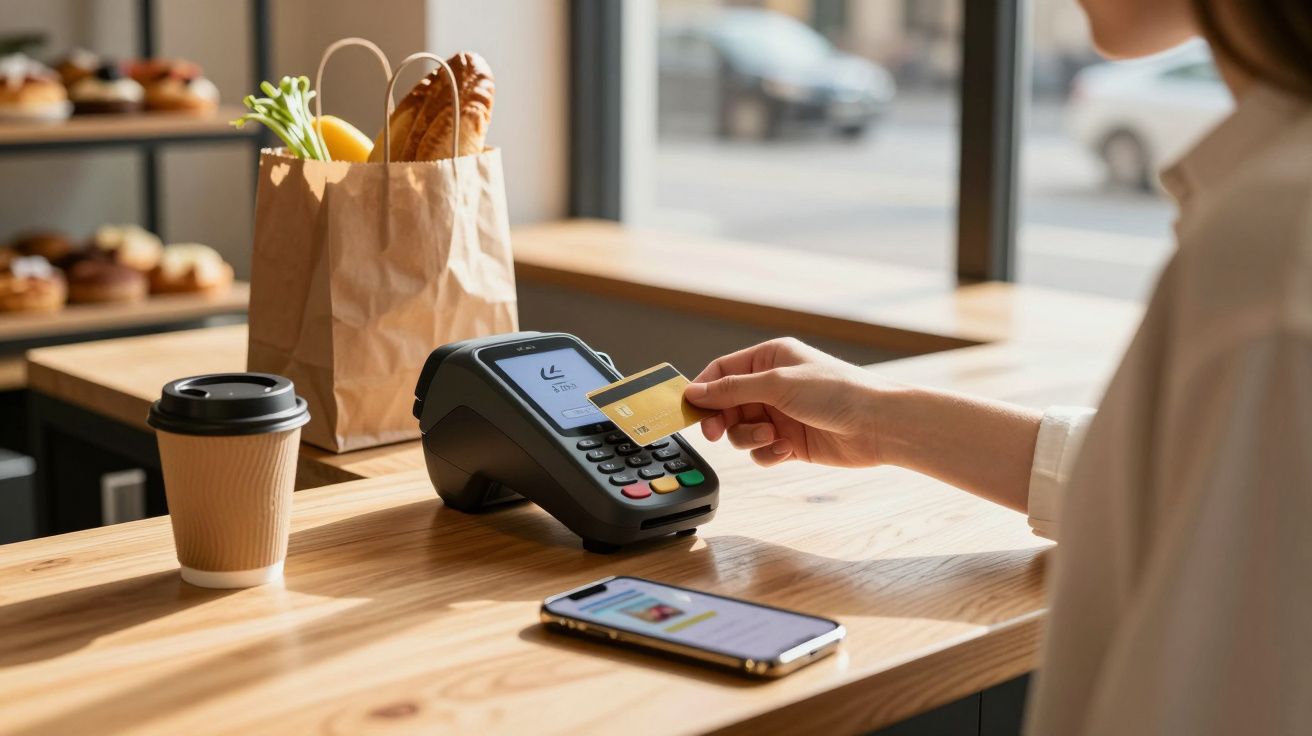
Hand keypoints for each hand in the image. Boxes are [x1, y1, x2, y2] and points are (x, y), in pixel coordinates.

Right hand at [683, 338, 899, 467]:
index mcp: (769, 358)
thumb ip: (732, 390)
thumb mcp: (777, 385)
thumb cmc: (837, 392)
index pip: (722, 371)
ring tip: (771, 436)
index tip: (689, 410)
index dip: (703, 390)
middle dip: (722, 420)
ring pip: (741, 431)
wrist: (878, 425)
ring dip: (749, 437)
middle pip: (726, 404)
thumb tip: (694, 392)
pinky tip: (786, 449)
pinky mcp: (790, 441)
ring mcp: (781, 414)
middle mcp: (773, 385)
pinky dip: (767, 452)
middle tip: (715, 433)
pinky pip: (761, 450)